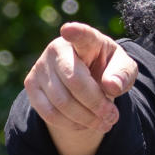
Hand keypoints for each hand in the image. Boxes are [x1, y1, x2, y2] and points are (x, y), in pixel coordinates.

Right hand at [23, 22, 138, 154]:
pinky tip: (84, 124)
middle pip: (74, 81)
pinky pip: (48, 113)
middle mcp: (58, 48)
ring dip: (86, 118)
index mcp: (86, 40)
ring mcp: (40, 65)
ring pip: (61, 101)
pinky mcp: (31, 84)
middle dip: (96, 104)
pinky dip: (69, 124)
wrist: (86, 79)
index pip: (80, 35)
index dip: (75, 32)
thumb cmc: (107, 69)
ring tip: (103, 123)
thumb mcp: (123, 69)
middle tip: (113, 117)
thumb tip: (111, 87)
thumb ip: (123, 74)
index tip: (68, 30)